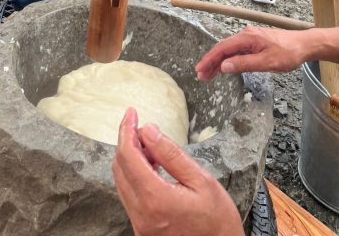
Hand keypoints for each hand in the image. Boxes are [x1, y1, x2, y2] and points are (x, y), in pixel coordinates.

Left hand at [113, 108, 243, 235]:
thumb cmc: (218, 222)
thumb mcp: (202, 181)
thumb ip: (172, 154)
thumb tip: (149, 131)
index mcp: (155, 198)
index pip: (128, 155)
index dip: (126, 129)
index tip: (131, 113)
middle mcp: (141, 214)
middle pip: (120, 168)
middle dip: (127, 142)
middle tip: (142, 127)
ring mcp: (140, 225)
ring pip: (122, 182)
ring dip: (130, 159)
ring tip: (150, 146)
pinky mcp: (142, 230)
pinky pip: (130, 197)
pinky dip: (135, 176)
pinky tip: (152, 168)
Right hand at [195, 27, 306, 80]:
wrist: (305, 45)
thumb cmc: (288, 53)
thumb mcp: (266, 62)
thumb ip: (244, 64)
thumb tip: (224, 66)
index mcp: (247, 38)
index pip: (222, 48)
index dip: (209, 59)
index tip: (199, 69)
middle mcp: (246, 36)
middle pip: (223, 49)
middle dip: (211, 62)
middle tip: (201, 76)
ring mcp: (250, 39)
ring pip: (230, 51)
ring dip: (219, 63)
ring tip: (209, 75)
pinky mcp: (255, 44)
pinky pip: (237, 52)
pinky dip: (229, 61)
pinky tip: (225, 68)